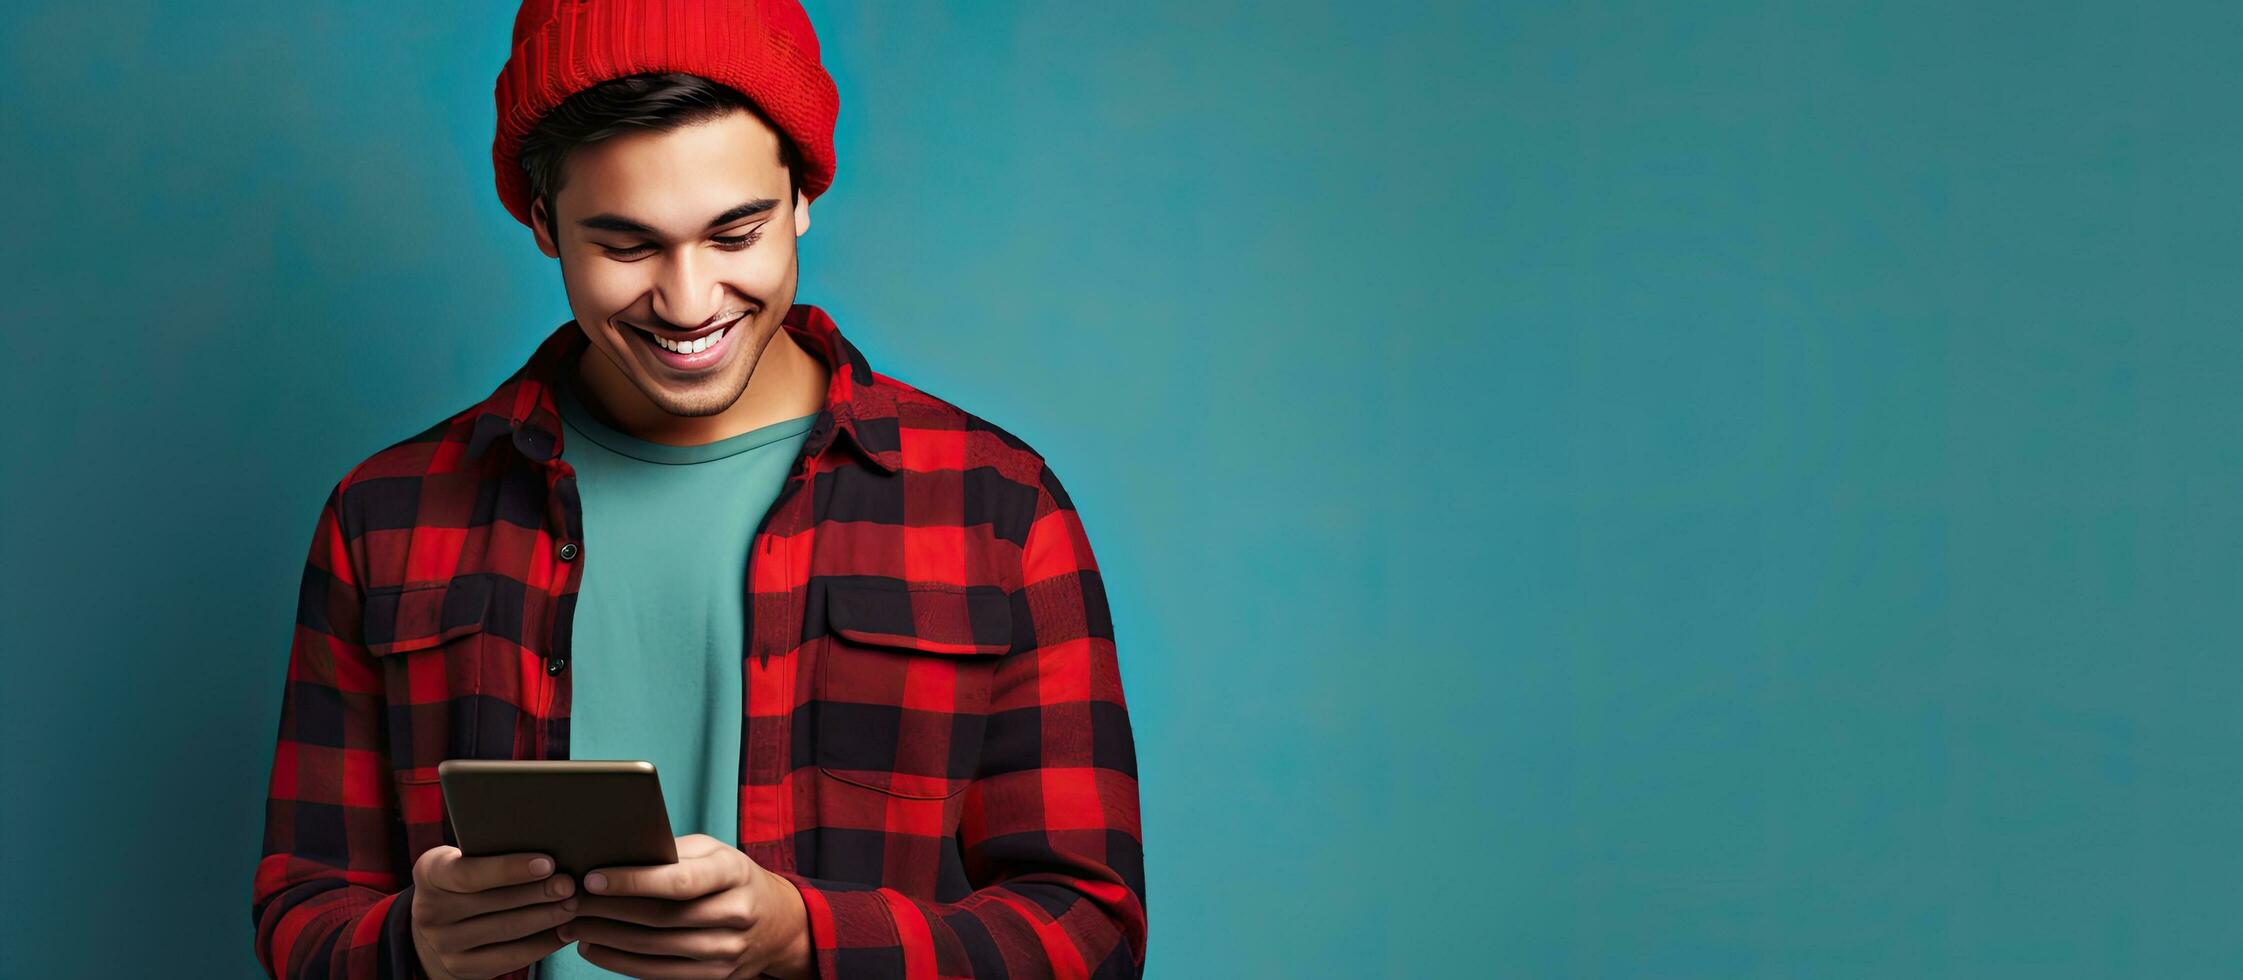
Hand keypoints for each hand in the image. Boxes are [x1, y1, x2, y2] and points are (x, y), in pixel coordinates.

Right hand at [408, 846, 579, 979]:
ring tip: (573, 904)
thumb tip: (549, 840)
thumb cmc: (466, 877)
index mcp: (430, 873)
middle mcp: (429, 911)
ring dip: (546, 918)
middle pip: (494, 903)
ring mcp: (443, 944)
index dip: (509, 869)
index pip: (468, 873)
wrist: (436, 926)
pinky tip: (564, 931)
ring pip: (506, 931)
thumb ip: (490, 851)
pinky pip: (510, 957)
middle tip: (571, 884)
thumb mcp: (464, 858)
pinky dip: (542, 944)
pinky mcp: (461, 968)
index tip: (548, 863)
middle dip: (539, 893)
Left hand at [559, 833, 812, 978]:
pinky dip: (620, 962)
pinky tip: (594, 948)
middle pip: (659, 918)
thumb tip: (615, 853)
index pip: (678, 881)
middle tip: (569, 901)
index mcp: (733, 872)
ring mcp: (727, 950)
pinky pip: (659, 973)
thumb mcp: (714, 852)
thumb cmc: (732, 877)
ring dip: (606, 938)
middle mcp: (735, 913)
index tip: (591, 877)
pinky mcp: (716, 976)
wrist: (779, 922)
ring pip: (654, 948)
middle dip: (607, 910)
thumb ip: (672, 852)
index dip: (632, 882)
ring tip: (572, 925)